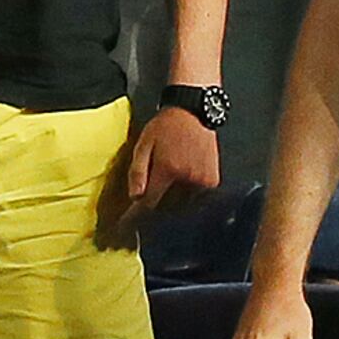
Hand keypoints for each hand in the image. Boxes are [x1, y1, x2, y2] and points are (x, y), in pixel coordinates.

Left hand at [104, 103, 219, 240]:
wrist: (193, 112)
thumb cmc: (165, 126)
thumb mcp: (143, 145)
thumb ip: (138, 172)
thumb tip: (135, 197)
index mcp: (168, 169)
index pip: (150, 202)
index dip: (135, 216)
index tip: (125, 226)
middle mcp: (188, 178)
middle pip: (167, 208)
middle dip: (154, 213)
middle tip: (141, 216)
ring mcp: (203, 181)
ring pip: (183, 206)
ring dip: (170, 208)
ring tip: (161, 205)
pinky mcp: (213, 181)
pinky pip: (196, 200)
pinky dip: (185, 201)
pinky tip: (178, 195)